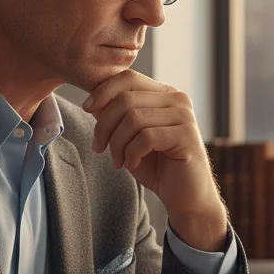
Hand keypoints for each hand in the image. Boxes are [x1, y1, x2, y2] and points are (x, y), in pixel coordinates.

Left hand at [83, 70, 226, 251]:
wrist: (186, 196)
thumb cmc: (158, 166)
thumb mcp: (130, 137)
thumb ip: (116, 116)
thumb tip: (93, 101)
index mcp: (164, 94)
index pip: (128, 77)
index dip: (103, 91)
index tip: (87, 109)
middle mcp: (177, 99)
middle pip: (126, 99)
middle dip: (104, 125)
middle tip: (98, 148)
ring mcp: (184, 116)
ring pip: (133, 118)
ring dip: (116, 143)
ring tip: (116, 160)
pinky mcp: (186, 136)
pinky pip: (146, 138)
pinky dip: (132, 154)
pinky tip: (132, 164)